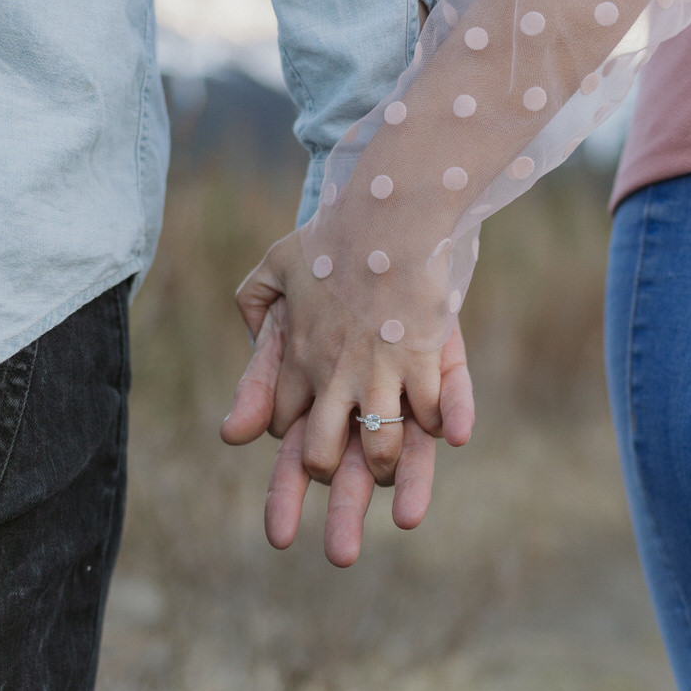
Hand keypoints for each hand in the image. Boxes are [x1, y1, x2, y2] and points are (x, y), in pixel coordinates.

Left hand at [223, 228, 472, 489]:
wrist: (386, 214)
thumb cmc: (334, 236)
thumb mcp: (277, 263)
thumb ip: (255, 301)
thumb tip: (250, 334)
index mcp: (298, 357)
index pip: (282, 422)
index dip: (292, 433)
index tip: (307, 430)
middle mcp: (334, 376)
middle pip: (321, 456)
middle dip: (331, 476)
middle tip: (346, 468)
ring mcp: (380, 373)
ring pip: (379, 451)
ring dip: (387, 466)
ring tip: (393, 464)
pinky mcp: (424, 362)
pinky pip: (430, 416)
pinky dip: (435, 425)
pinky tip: (440, 425)